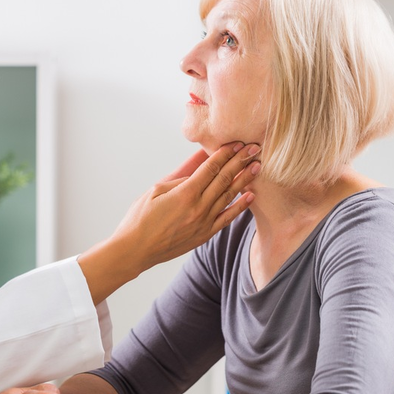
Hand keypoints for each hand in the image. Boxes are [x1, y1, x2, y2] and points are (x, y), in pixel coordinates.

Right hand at [78, 142, 260, 302]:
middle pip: (224, 179)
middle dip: (240, 161)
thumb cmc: (140, 218)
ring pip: (229, 196)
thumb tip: (199, 158)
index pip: (211, 168)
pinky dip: (240, 206)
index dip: (226, 153)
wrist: (135, 250)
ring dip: (245, 180)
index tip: (237, 143)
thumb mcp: (157, 190)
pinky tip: (251, 195)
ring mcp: (204, 223)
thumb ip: (181, 174)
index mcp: (185, 194)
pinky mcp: (205, 235)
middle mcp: (198, 208)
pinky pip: (227, 218)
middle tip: (254, 148)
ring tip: (257, 166)